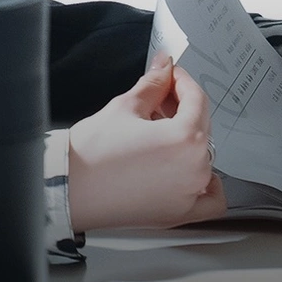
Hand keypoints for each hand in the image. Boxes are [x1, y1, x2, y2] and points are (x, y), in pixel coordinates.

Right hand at [67, 54, 225, 231]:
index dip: (182, 79)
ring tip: (160, 128)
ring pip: (203, 156)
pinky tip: (186, 168)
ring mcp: (191, 194)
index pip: (197, 99)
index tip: (171, 74)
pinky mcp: (180, 213)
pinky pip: (210, 198)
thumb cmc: (92, 154)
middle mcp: (196, 169)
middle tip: (159, 95)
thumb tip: (163, 68)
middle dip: (182, 105)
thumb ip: (152, 84)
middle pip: (201, 125)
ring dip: (187, 137)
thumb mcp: (125, 107)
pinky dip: (206, 182)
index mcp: (186, 140)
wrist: (71, 187)